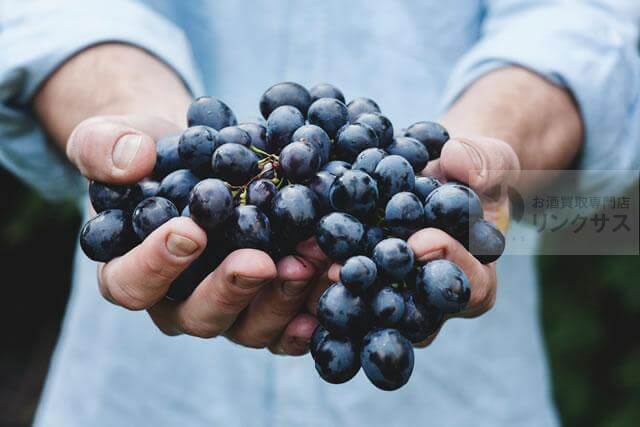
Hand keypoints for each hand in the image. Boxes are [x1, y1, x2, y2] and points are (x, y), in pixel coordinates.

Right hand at [67, 114, 322, 354]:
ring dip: (283, 299)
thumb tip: (132, 161)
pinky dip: (314, 311)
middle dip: (231, 289)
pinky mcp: (267, 305)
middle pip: (199, 316)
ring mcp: (228, 309)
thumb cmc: (150, 154)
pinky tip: (336, 285)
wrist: (199, 158)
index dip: (156, 265)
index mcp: (131, 271)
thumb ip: (104, 147)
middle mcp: (178, 303)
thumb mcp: (112, 138)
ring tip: (311, 261)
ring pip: (251, 327)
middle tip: (261, 261)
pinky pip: (289, 326)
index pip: (131, 284)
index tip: (190, 231)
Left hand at [314, 136, 519, 346]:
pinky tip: (293, 261)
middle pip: (413, 313)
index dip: (448, 264)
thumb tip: (459, 162)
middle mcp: (432, 301)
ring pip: (372, 310)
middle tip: (350, 270)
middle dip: (382, 291)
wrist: (435, 174)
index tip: (421, 240)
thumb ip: (483, 162)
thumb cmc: (470, 170)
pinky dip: (320, 275)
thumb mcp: (489, 159)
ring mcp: (395, 296)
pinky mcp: (363, 284)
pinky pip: (344, 290)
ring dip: (342, 292)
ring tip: (314, 267)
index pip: (470, 286)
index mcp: (475, 279)